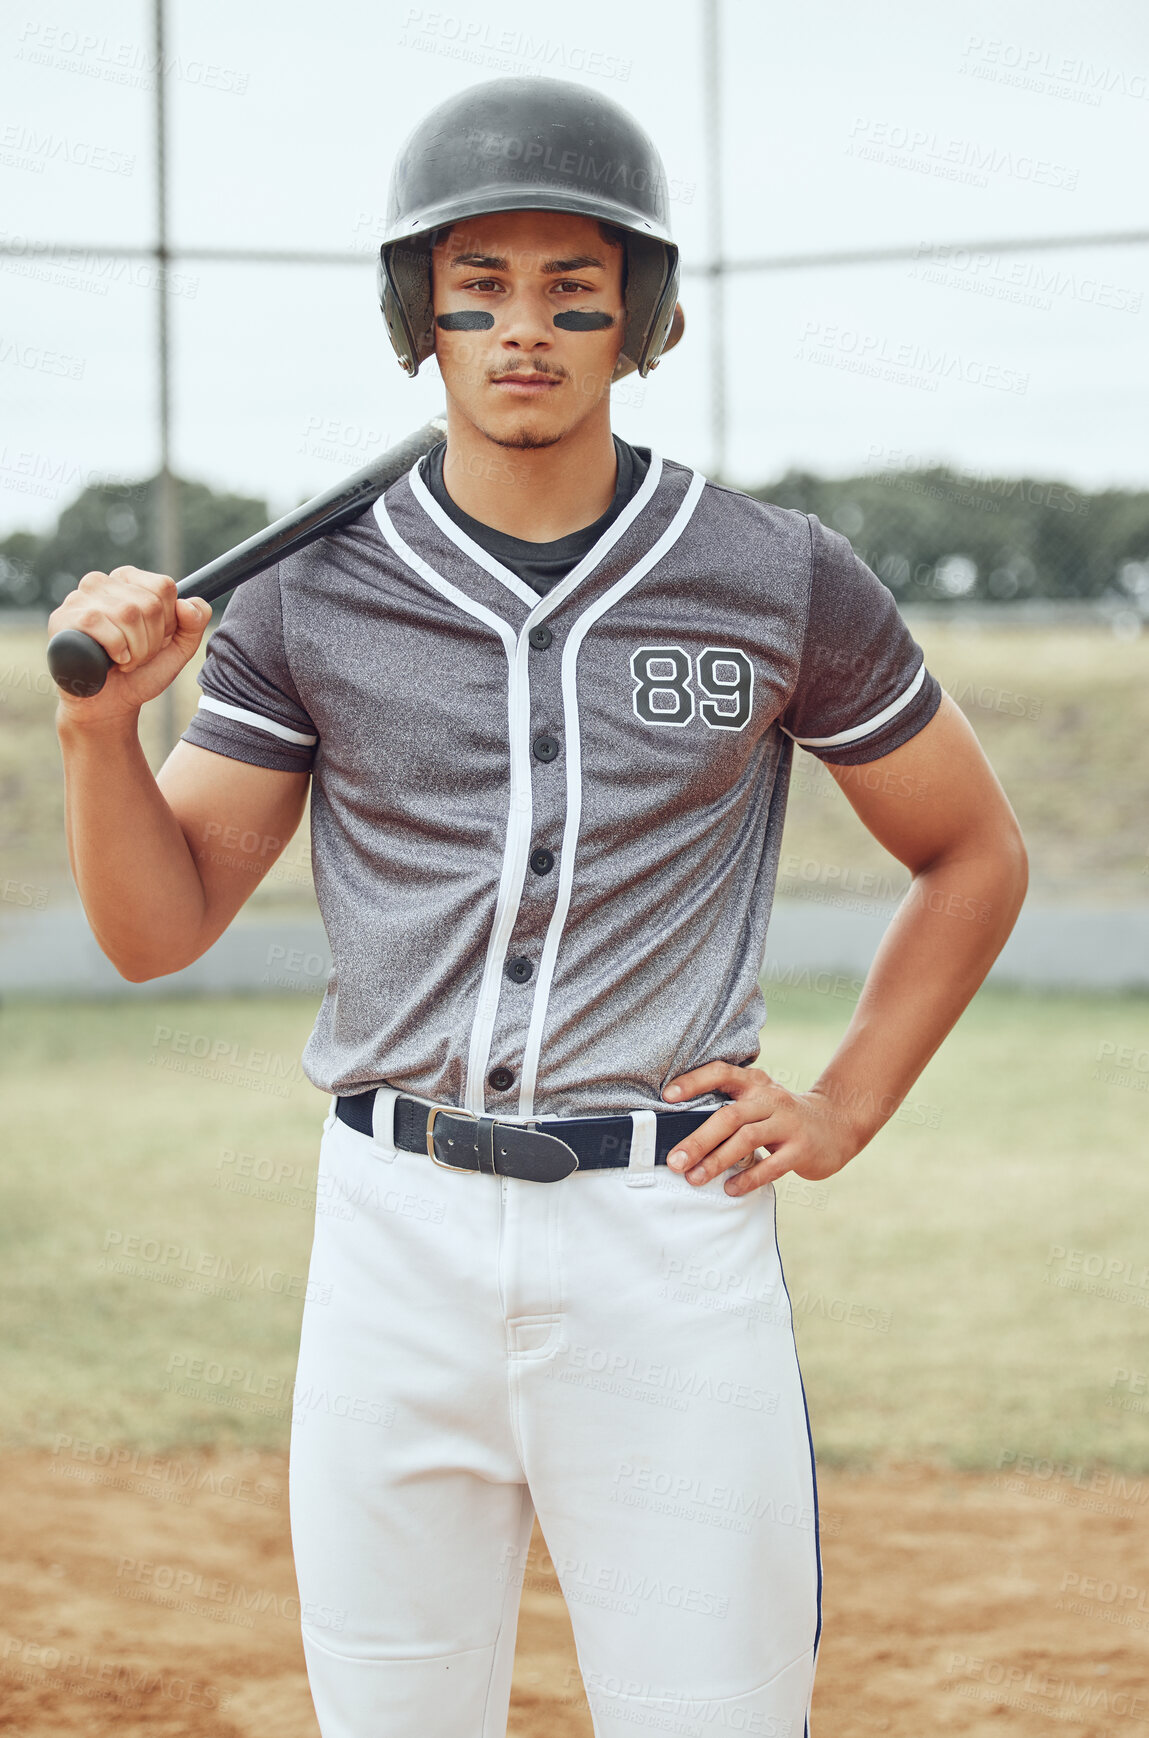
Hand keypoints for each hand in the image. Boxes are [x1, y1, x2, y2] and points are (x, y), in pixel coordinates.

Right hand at [49, 566, 213, 724]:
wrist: (111, 705)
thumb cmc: (141, 672)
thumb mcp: (177, 648)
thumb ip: (194, 623)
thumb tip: (189, 604)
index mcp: (129, 580)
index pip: (164, 587)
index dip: (167, 623)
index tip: (153, 639)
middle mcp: (102, 582)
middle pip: (149, 603)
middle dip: (151, 641)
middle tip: (136, 655)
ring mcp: (79, 598)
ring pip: (127, 613)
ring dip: (134, 650)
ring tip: (123, 659)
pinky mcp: (62, 618)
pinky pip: (101, 625)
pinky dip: (115, 651)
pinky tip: (109, 661)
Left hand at [661, 1061, 857, 1196]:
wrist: (837, 1124)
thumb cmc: (783, 1116)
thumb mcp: (760, 1101)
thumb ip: (730, 1108)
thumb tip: (680, 1131)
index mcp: (755, 1083)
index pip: (721, 1073)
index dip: (693, 1082)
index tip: (667, 1096)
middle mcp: (771, 1099)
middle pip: (729, 1116)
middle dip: (698, 1140)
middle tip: (674, 1160)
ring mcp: (788, 1123)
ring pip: (747, 1139)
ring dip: (717, 1161)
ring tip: (695, 1178)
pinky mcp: (802, 1149)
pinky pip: (771, 1165)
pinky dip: (748, 1178)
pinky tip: (730, 1189)